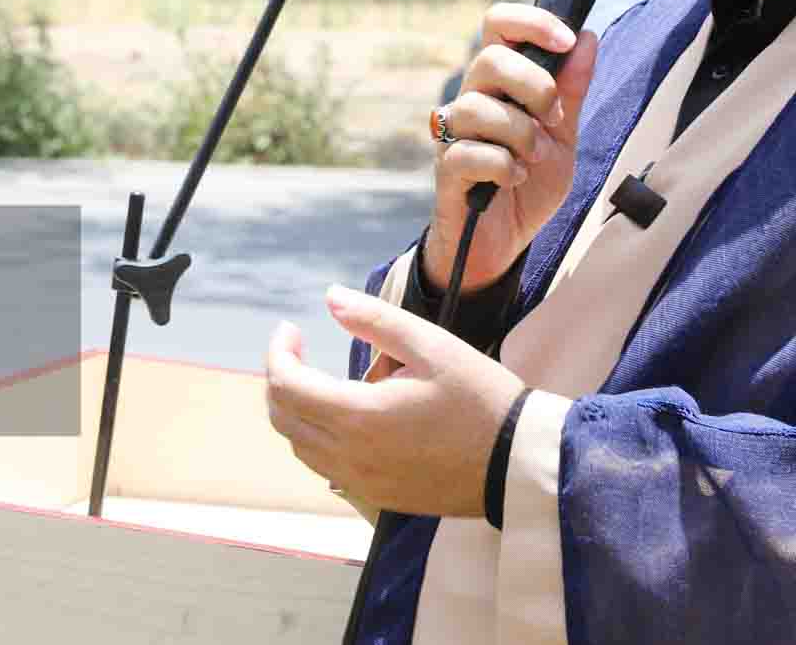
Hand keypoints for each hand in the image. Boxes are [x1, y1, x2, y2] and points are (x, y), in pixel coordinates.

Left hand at [265, 285, 526, 517]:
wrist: (517, 463)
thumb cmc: (479, 398)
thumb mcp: (431, 345)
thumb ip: (374, 319)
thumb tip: (329, 297)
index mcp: (359, 417)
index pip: (286, 385)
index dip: (278, 351)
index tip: (291, 328)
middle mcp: (350, 457)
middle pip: (283, 419)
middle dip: (280, 378)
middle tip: (298, 350)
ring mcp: (361, 483)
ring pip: (301, 447)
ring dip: (296, 410)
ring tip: (317, 378)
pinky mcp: (377, 497)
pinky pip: (326, 467)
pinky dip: (317, 438)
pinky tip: (344, 415)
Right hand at [427, 4, 598, 291]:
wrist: (505, 240)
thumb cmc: (529, 181)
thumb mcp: (563, 136)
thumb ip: (571, 91)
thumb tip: (587, 38)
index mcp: (499, 81)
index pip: (498, 23)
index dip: (531, 22)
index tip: (566, 40)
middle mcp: (471, 97)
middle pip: (489, 59)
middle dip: (535, 87)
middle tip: (554, 120)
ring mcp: (454, 132)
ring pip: (480, 108)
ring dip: (522, 135)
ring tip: (534, 159)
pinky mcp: (446, 168)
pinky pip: (471, 153)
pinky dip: (504, 167)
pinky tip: (514, 179)